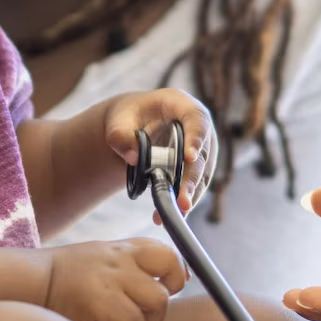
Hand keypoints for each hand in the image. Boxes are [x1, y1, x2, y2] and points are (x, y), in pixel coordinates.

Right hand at [40, 238, 186, 320]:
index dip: (176, 270)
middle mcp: (120, 258)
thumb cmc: (63, 280)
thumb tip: (161, 287)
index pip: (165, 248)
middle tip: (153, 311)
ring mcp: (111, 277)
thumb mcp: (99, 261)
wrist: (28, 282)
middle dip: (172, 291)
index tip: (171, 288)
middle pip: (171, 265)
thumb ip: (127, 268)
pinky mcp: (99, 299)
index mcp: (121, 247)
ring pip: (158, 299)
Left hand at [103, 88, 216, 213]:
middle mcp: (198, 126)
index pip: (196, 118)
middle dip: (193, 179)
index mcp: (181, 105)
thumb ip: (121, 136)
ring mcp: (201, 147)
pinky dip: (182, 200)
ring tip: (177, 214)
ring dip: (191, 195)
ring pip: (202, 174)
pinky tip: (167, 216)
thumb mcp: (118, 122)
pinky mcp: (196, 166)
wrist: (132, 125)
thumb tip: (134, 157)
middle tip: (183, 201)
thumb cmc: (127, 117)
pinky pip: (194, 185)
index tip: (189, 156)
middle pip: (202, 153)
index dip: (196, 137)